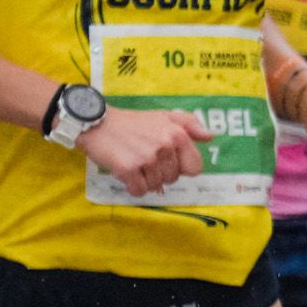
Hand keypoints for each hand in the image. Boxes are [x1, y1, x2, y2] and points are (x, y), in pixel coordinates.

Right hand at [80, 107, 209, 195]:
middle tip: (144, 159)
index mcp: (178, 134)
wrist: (96, 123)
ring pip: (156, 186)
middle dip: (160, 173)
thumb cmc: (132, 122)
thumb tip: (210, 137)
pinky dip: (132, 187)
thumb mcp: (164, 116)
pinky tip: (126, 172)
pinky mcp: (128, 169)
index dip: (181, 168)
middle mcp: (165, 146)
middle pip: (173, 179)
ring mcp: (146, 158)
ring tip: (134, 163)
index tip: (168, 162)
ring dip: (145, 179)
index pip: (194, 168)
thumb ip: (190, 124)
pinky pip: (139, 191)